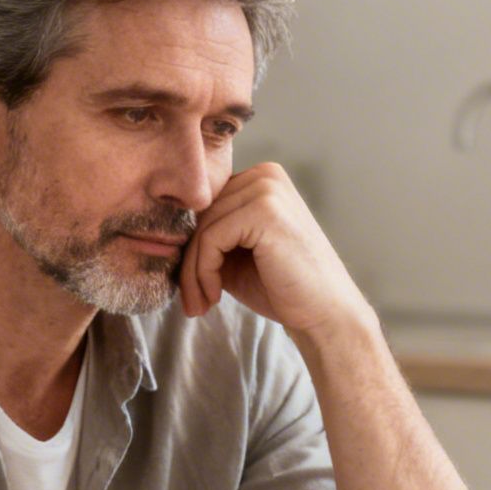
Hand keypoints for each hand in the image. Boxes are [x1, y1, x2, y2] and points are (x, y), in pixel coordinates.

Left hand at [179, 163, 373, 340]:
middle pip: (201, 215)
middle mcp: (266, 175)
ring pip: (202, 228)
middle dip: (190, 263)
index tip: (193, 288)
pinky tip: (215, 296)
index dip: (193, 247)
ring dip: (193, 273)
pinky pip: (210, 239)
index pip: (207, 206)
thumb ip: (211, 237)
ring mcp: (267, 189)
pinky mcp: (264, 210)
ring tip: (201, 304)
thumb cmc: (284, 288)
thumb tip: (165, 238)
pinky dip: (203, 272)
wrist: (326, 315)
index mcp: (262, 179)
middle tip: (192, 302)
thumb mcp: (238, 255)